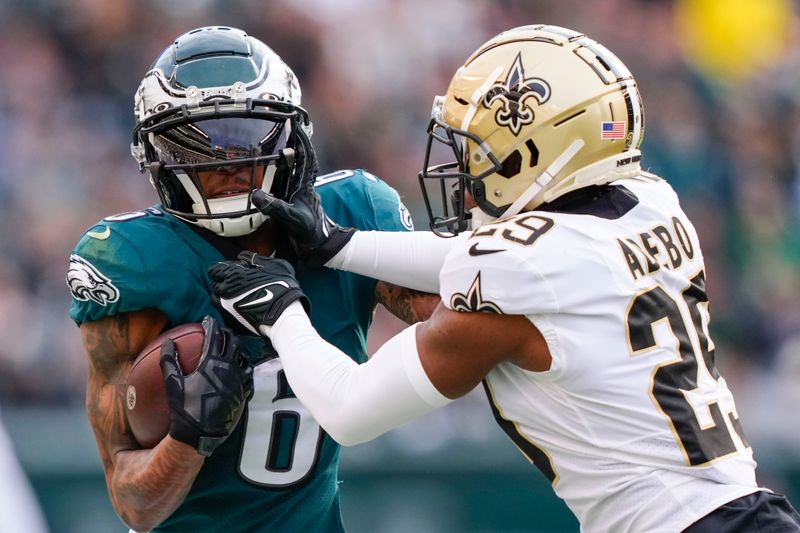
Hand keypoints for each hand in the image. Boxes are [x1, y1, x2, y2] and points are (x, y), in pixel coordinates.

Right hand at [159, 316, 253, 456]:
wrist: (201, 434)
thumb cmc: (185, 409)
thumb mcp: (173, 384)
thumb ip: (169, 361)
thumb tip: (167, 342)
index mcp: (212, 362)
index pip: (214, 335)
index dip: (211, 324)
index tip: (206, 320)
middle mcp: (228, 368)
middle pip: (232, 342)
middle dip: (226, 333)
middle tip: (219, 332)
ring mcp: (238, 380)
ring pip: (243, 356)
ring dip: (236, 350)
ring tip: (230, 349)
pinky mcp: (244, 392)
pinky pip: (248, 375)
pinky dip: (243, 368)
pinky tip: (238, 370)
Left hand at [208, 252, 310, 335]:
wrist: (283, 315)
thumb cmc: (281, 288)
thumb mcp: (273, 265)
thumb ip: (256, 259)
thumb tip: (244, 256)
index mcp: (233, 275)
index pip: (215, 270)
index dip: (223, 268)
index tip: (232, 270)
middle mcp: (225, 291)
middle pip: (215, 284)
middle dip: (223, 281)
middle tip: (236, 282)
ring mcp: (226, 307)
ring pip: (216, 298)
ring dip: (223, 295)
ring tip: (236, 294)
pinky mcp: (231, 320)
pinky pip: (222, 311)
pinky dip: (227, 307)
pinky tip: (240, 305)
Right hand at [251, 136, 353, 267]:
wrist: (318, 248)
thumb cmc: (310, 233)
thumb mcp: (293, 220)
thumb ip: (276, 208)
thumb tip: (256, 195)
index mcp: (306, 185)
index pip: (306, 157)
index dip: (302, 141)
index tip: (296, 125)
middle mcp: (303, 186)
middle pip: (300, 158)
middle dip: (294, 142)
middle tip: (285, 126)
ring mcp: (299, 193)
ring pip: (294, 168)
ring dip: (287, 154)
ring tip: (276, 140)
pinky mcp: (294, 200)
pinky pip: (287, 181)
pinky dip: (280, 171)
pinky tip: (272, 168)